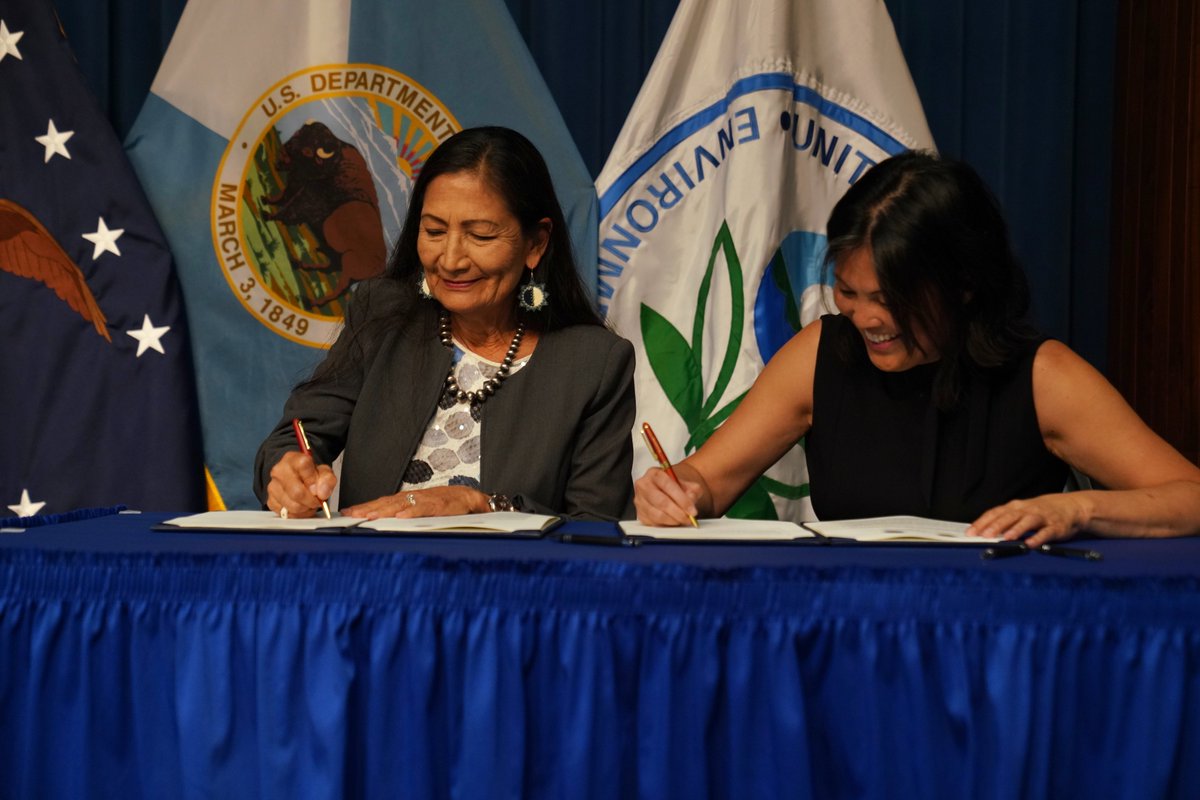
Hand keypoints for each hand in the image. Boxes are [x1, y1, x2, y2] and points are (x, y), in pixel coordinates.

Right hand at [267, 451, 336, 518]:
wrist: (298, 479)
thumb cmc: (311, 475)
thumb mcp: (324, 472)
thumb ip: (327, 480)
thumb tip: (321, 493)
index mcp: (293, 459)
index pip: (303, 465)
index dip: (313, 479)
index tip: (318, 487)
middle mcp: (279, 470)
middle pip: (297, 492)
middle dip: (311, 500)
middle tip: (317, 501)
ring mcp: (272, 486)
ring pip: (292, 505)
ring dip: (305, 508)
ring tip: (310, 504)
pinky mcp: (270, 500)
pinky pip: (286, 513)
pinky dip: (297, 514)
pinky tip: (301, 507)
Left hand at [342, 486, 489, 518]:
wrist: (468, 499)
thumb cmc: (445, 506)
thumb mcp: (421, 512)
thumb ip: (405, 517)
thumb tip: (386, 527)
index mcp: (407, 500)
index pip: (381, 503)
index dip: (365, 507)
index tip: (348, 513)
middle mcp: (412, 498)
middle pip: (386, 503)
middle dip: (367, 509)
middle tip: (351, 515)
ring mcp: (424, 501)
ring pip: (400, 505)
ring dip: (383, 510)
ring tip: (368, 516)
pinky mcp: (438, 506)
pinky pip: (422, 509)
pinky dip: (411, 512)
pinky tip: (401, 517)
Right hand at [634, 467, 701, 526]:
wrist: (671, 489)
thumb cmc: (677, 486)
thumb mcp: (689, 484)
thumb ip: (692, 490)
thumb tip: (690, 499)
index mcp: (655, 473)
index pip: (667, 485)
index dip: (681, 499)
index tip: (692, 510)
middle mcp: (644, 485)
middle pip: (661, 502)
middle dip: (678, 513)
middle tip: (689, 518)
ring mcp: (640, 500)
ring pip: (657, 515)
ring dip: (673, 520)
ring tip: (683, 520)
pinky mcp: (640, 513)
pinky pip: (654, 522)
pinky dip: (667, 524)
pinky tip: (674, 521)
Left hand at [967, 492, 1089, 546]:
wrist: (1071, 506)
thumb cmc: (1040, 511)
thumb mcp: (1021, 512)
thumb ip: (1004, 520)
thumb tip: (983, 532)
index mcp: (1016, 507)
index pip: (996, 513)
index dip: (982, 522)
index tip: (970, 532)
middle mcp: (1027, 510)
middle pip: (1009, 516)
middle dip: (995, 526)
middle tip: (984, 535)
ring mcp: (1042, 518)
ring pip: (1027, 521)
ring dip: (1016, 529)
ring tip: (1006, 537)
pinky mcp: (1056, 527)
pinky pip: (1046, 532)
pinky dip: (1038, 538)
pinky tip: (1030, 544)